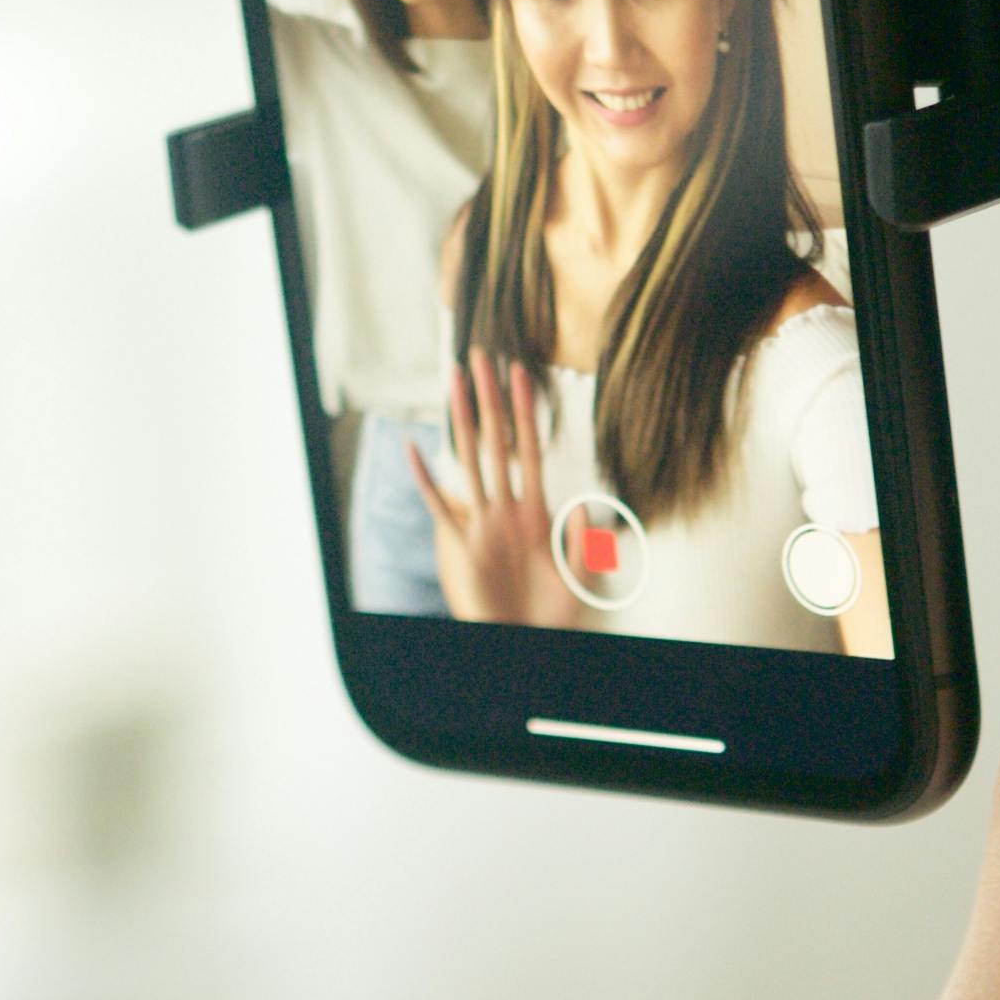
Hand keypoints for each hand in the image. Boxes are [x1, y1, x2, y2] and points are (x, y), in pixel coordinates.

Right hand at [410, 354, 579, 624]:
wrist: (528, 642)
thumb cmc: (554, 614)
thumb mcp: (581, 575)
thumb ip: (583, 540)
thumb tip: (585, 505)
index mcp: (536, 511)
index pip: (530, 447)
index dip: (526, 411)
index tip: (522, 372)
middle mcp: (507, 508)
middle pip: (496, 441)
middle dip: (490, 399)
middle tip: (481, 358)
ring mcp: (483, 524)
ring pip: (469, 461)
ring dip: (460, 421)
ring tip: (452, 383)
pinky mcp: (464, 546)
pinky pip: (441, 506)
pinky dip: (427, 478)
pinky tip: (414, 449)